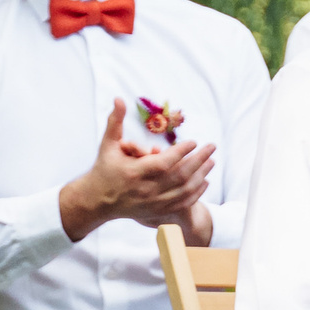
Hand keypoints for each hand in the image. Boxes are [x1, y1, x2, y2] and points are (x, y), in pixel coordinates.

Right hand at [60, 100, 216, 242]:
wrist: (97, 201)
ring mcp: (153, 203)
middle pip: (179, 175)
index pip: (163, 162)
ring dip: (201, 175)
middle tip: (211, 147)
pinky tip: (205, 180)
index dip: (181, 152)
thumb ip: (115, 121)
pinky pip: (183, 203)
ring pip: (184, 190)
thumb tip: (118, 98)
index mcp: (133, 172)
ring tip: (212, 161)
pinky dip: (197, 192)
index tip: (193, 141)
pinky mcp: (157, 211)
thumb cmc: (104, 169)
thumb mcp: (108, 144)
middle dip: (199, 160)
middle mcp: (145, 190)